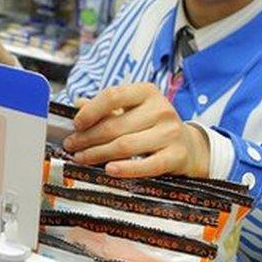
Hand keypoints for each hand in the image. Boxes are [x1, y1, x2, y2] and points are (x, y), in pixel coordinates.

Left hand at [62, 83, 210, 177]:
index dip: (91, 111)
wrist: (190, 145)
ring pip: (125, 145)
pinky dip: (126, 169)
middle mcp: (161, 110)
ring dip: (98, 154)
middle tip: (71, 146)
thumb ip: (106, 107)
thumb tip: (78, 104)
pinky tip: (108, 170)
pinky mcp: (177, 156)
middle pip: (115, 125)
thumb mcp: (133, 109)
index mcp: (147, 92)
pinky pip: (146, 165)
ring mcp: (171, 133)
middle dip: (87, 138)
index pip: (113, 95)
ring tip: (81, 158)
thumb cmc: (153, 125)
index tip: (76, 124)